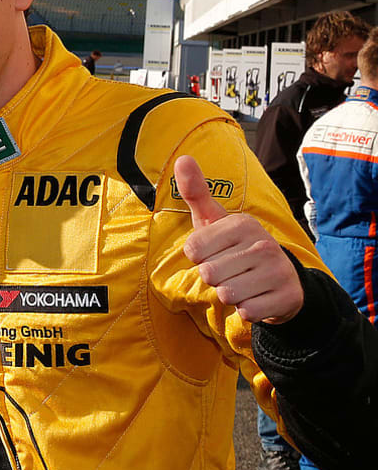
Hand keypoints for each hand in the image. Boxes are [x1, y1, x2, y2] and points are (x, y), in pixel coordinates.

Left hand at [175, 155, 303, 323]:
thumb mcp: (214, 221)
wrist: (281, 280)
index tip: (216, 253)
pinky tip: (257, 298)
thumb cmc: (235, 248)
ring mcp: (278, 270)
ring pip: (226, 294)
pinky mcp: (287, 296)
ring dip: (229, 295)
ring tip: (243, 283)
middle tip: (231, 271)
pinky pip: (246, 312)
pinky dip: (247, 310)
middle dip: (214, 278)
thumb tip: (182, 157)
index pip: (192, 250)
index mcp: (241, 223)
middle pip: (208, 274)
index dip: (198, 258)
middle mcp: (263, 243)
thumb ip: (196, 192)